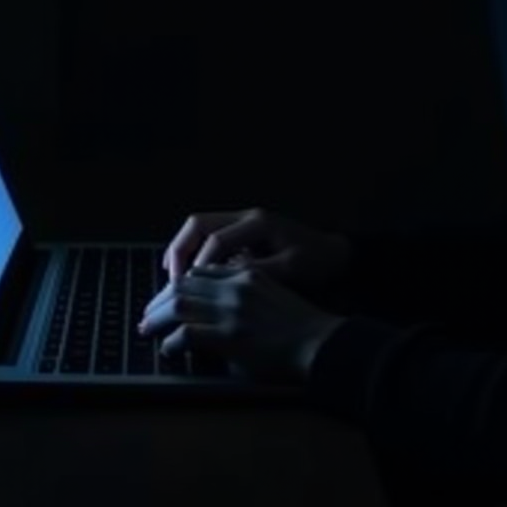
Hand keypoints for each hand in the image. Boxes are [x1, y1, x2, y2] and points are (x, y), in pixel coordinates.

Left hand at [138, 264, 345, 382]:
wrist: (321, 343)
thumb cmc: (301, 324)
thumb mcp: (272, 292)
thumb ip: (244, 291)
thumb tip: (215, 304)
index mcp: (246, 273)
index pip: (201, 270)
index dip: (178, 282)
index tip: (167, 295)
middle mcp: (235, 285)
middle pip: (184, 283)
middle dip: (159, 298)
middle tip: (147, 314)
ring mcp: (231, 310)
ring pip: (179, 304)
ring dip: (158, 317)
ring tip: (148, 329)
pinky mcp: (230, 336)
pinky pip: (188, 334)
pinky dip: (173, 341)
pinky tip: (169, 349)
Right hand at [160, 208, 350, 293]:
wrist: (335, 253)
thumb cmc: (316, 262)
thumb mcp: (291, 269)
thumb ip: (258, 272)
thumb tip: (224, 280)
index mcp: (257, 223)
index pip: (217, 240)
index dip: (201, 265)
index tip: (189, 290)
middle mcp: (245, 216)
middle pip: (199, 224)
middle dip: (180, 250)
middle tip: (170, 280)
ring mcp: (242, 220)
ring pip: (200, 226)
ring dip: (183, 248)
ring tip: (171, 275)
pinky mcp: (242, 230)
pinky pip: (209, 234)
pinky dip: (194, 250)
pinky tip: (189, 272)